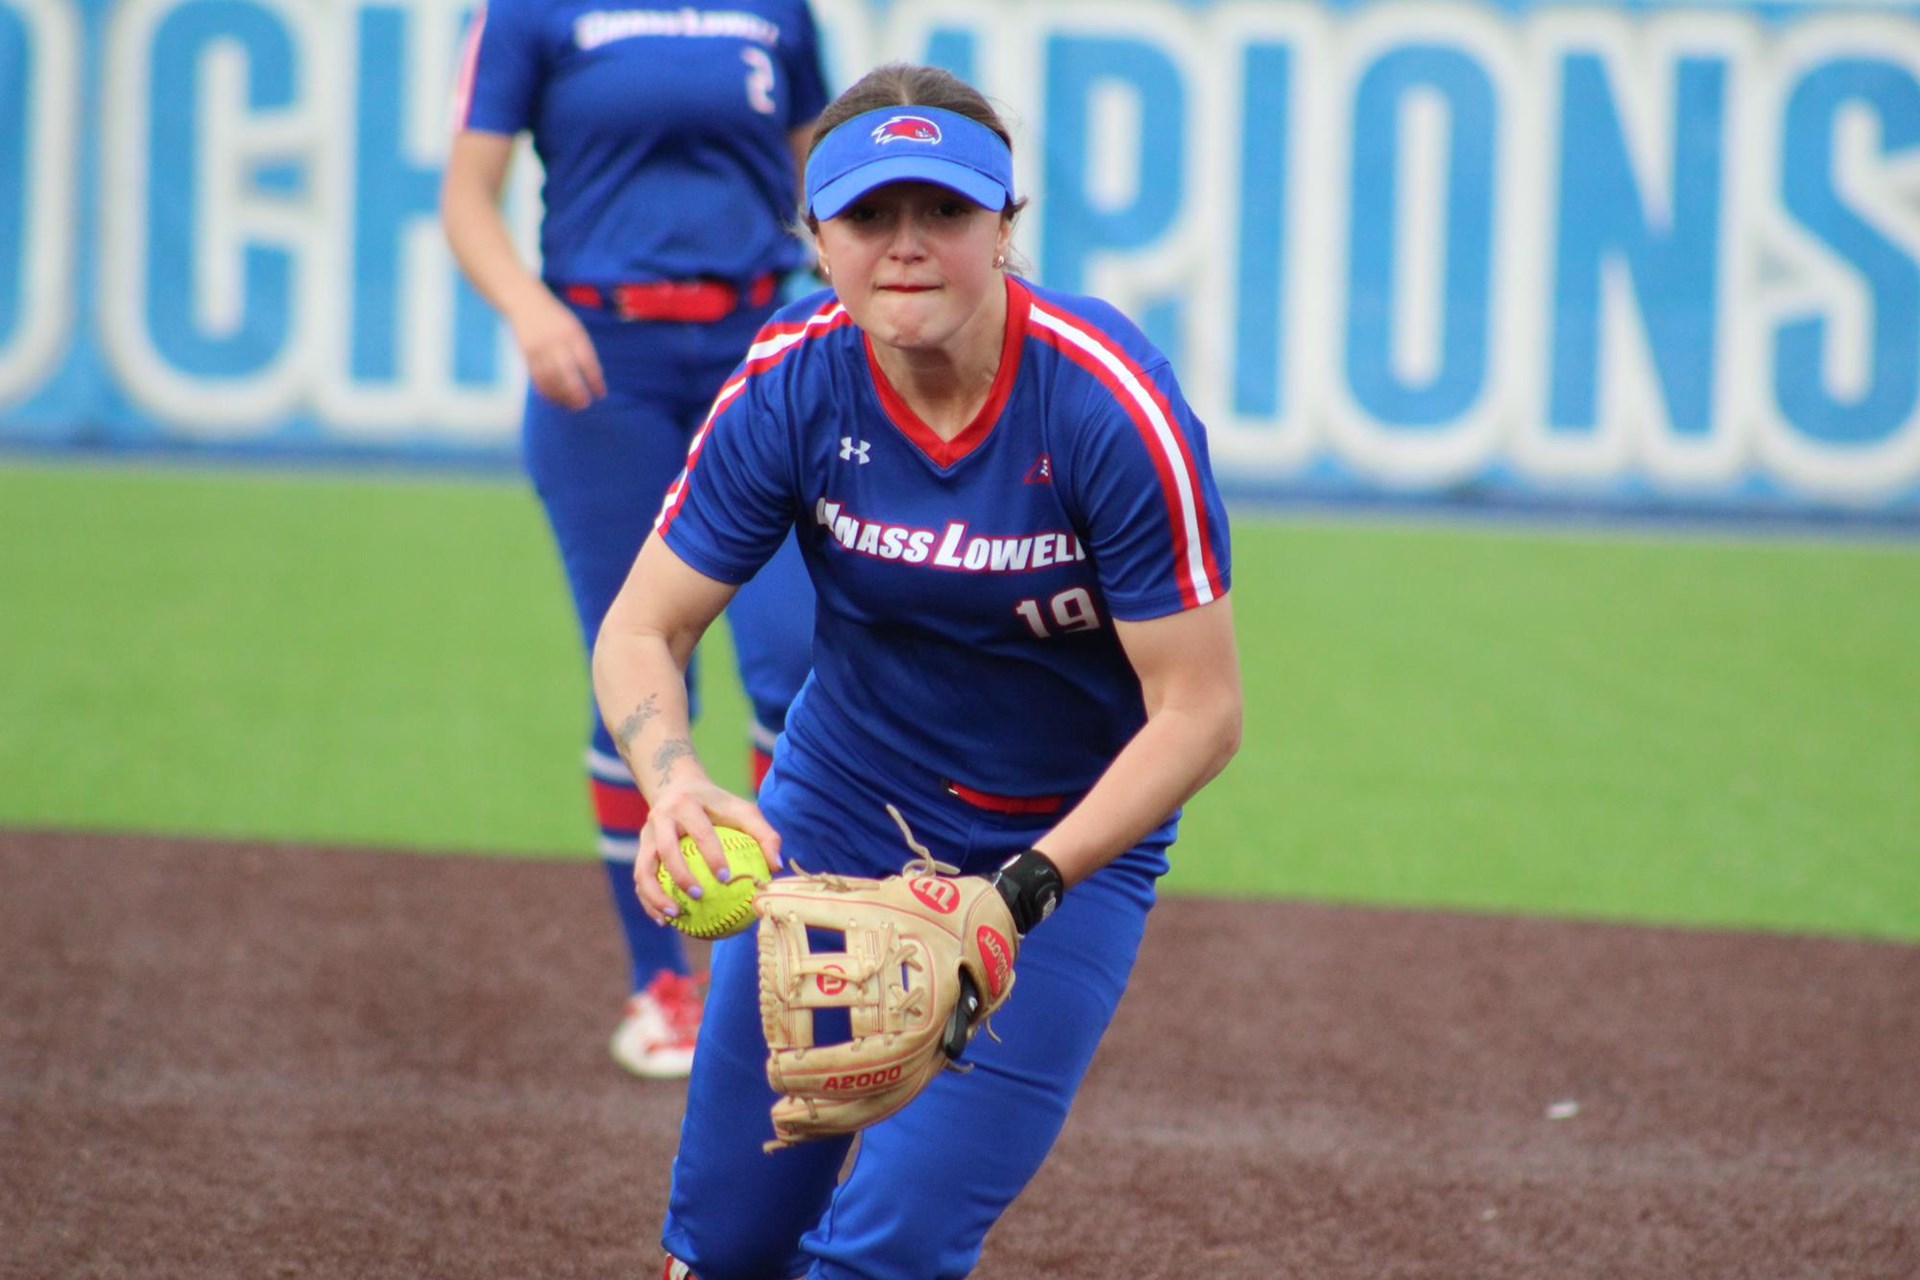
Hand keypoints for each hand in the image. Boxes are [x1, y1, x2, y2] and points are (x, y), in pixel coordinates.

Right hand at [509, 290, 606, 409]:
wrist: (525, 302)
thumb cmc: (555, 317)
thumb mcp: (573, 326)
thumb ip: (583, 348)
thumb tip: (595, 375)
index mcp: (572, 334)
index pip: (587, 361)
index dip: (595, 380)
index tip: (601, 394)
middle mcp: (556, 342)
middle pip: (568, 373)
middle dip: (577, 392)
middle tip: (585, 404)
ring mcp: (539, 348)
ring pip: (551, 379)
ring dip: (562, 395)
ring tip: (571, 406)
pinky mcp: (526, 354)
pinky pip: (537, 377)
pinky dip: (546, 391)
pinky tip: (554, 399)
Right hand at [634, 784, 783, 924]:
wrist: (676, 787)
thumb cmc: (718, 805)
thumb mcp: (743, 811)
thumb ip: (764, 834)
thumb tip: (776, 867)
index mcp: (687, 805)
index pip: (700, 831)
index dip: (712, 855)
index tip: (725, 878)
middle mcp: (662, 818)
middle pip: (665, 849)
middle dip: (680, 875)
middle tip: (698, 896)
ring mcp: (646, 835)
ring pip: (643, 868)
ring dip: (654, 895)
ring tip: (673, 917)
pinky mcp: (641, 850)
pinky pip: (640, 879)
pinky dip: (649, 901)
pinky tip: (664, 921)